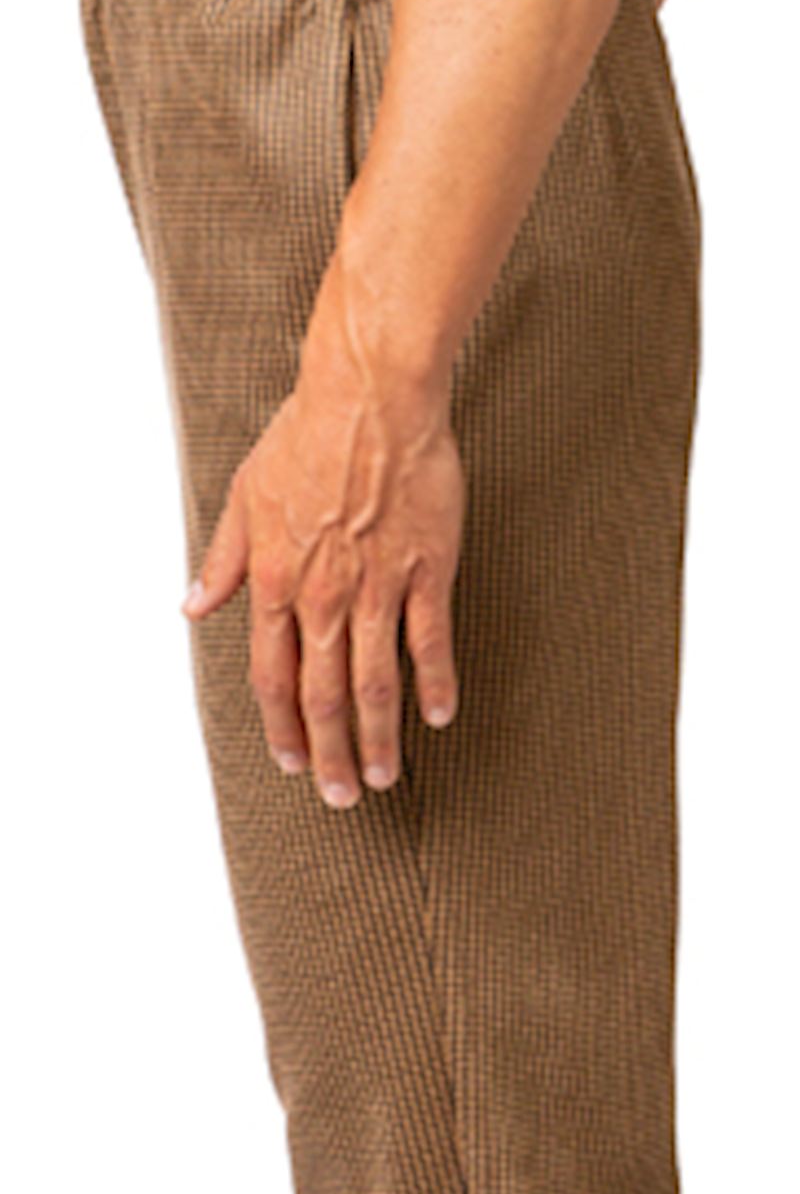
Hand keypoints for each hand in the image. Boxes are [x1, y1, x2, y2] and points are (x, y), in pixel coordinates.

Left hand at [182, 249, 464, 807]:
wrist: (369, 396)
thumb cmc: (306, 435)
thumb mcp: (244, 497)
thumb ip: (223, 560)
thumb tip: (193, 605)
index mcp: (275, 580)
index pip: (273, 675)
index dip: (282, 725)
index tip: (292, 760)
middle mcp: (323, 594)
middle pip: (324, 695)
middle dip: (329, 753)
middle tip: (339, 797)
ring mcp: (377, 585)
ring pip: (375, 682)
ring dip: (377, 738)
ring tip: (383, 777)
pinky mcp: (426, 568)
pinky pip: (430, 639)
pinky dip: (435, 682)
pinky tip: (440, 715)